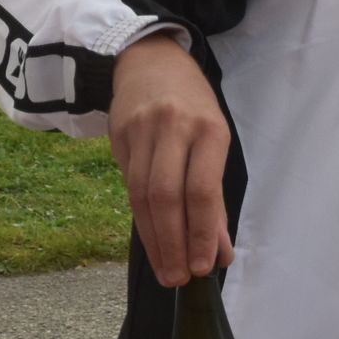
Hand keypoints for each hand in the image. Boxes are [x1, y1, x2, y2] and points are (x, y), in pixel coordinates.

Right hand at [109, 32, 230, 287]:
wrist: (149, 60)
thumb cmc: (193, 105)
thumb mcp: (215, 140)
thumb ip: (216, 198)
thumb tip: (220, 253)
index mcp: (208, 129)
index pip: (202, 190)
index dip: (201, 232)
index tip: (203, 268)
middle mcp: (173, 128)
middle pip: (166, 196)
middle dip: (173, 243)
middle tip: (179, 279)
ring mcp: (141, 131)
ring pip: (142, 196)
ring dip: (154, 240)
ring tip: (166, 270)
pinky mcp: (118, 136)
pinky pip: (129, 186)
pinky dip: (142, 218)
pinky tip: (152, 240)